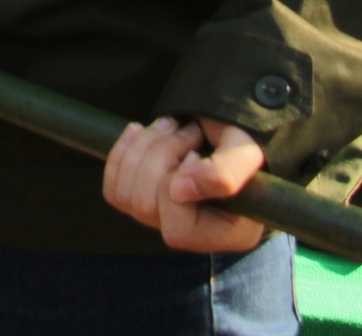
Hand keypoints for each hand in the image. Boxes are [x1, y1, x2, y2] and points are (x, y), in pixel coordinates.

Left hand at [101, 116, 267, 252]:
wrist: (230, 126)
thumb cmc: (246, 141)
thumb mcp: (247, 151)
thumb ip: (225, 172)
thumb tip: (179, 191)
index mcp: (223, 234)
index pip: (177, 228)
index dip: (175, 183)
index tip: (196, 153)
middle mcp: (192, 235)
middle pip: (143, 205)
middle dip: (160, 154)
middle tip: (189, 130)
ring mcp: (163, 219)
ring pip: (124, 194)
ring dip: (145, 147)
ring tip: (173, 125)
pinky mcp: (141, 199)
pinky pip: (113, 189)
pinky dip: (123, 151)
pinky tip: (142, 130)